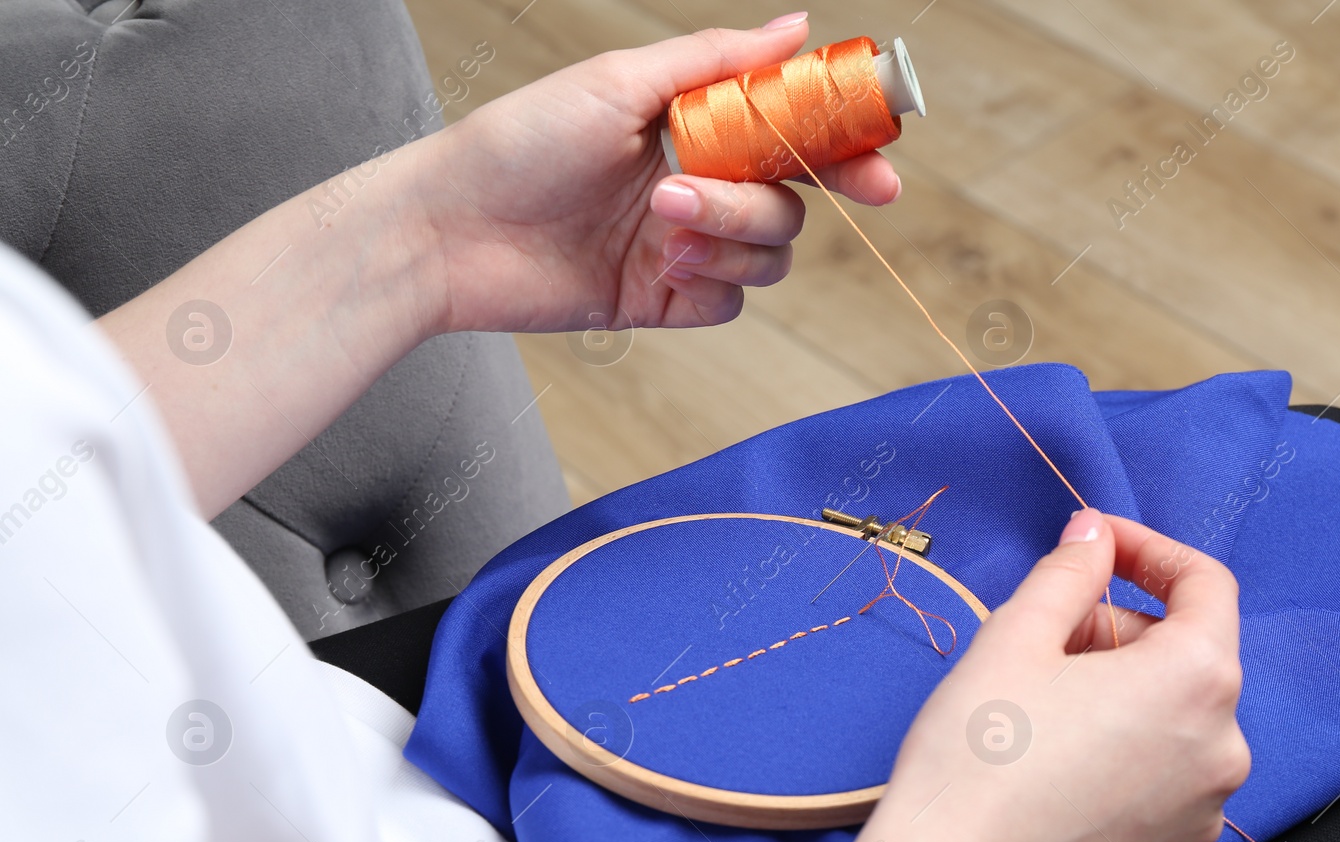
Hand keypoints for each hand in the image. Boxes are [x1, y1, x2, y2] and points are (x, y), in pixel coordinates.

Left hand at [413, 15, 901, 333]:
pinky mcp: (661, 302)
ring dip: (731, 238)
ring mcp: (681, 247)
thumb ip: (716, 60)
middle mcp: (695, 186)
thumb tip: (800, 26)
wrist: (449, 231)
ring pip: (769, 255)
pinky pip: (729, 304)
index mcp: (692, 127)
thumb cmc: (519, 141)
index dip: (845, 149)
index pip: (792, 137)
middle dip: (780, 199)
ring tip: (662, 224)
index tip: (880, 163)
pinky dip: (711, 285)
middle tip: (773, 192)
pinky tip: (661, 268)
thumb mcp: (620, 80)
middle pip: (791, 202)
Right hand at [687, 510, 1248, 841]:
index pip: (1205, 585)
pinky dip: (1121, 757)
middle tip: (1040, 641)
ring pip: (1173, 722)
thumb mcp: (1014, 637)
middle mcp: (1224, 749)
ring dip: (1120, 696)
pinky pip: (1161, 782)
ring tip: (1039, 710)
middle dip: (1119, 631)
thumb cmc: (976, 757)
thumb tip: (1094, 534)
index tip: (1094, 545)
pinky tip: (1052, 769)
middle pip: (1186, 656)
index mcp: (1197, 680)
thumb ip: (1069, 571)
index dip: (1147, 551)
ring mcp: (1204, 814)